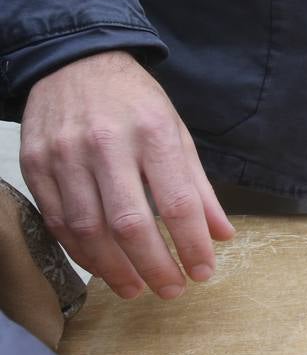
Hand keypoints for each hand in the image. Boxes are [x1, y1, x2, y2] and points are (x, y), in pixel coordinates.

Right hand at [20, 51, 234, 300]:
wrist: (74, 63)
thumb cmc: (134, 103)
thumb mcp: (177, 132)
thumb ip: (199, 187)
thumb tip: (222, 235)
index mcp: (153, 133)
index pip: (178, 202)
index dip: (191, 245)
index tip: (202, 272)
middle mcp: (107, 145)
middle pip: (130, 223)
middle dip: (154, 266)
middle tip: (171, 291)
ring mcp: (65, 156)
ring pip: (88, 229)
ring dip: (114, 269)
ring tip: (136, 288)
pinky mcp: (36, 166)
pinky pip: (58, 222)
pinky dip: (81, 252)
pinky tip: (102, 266)